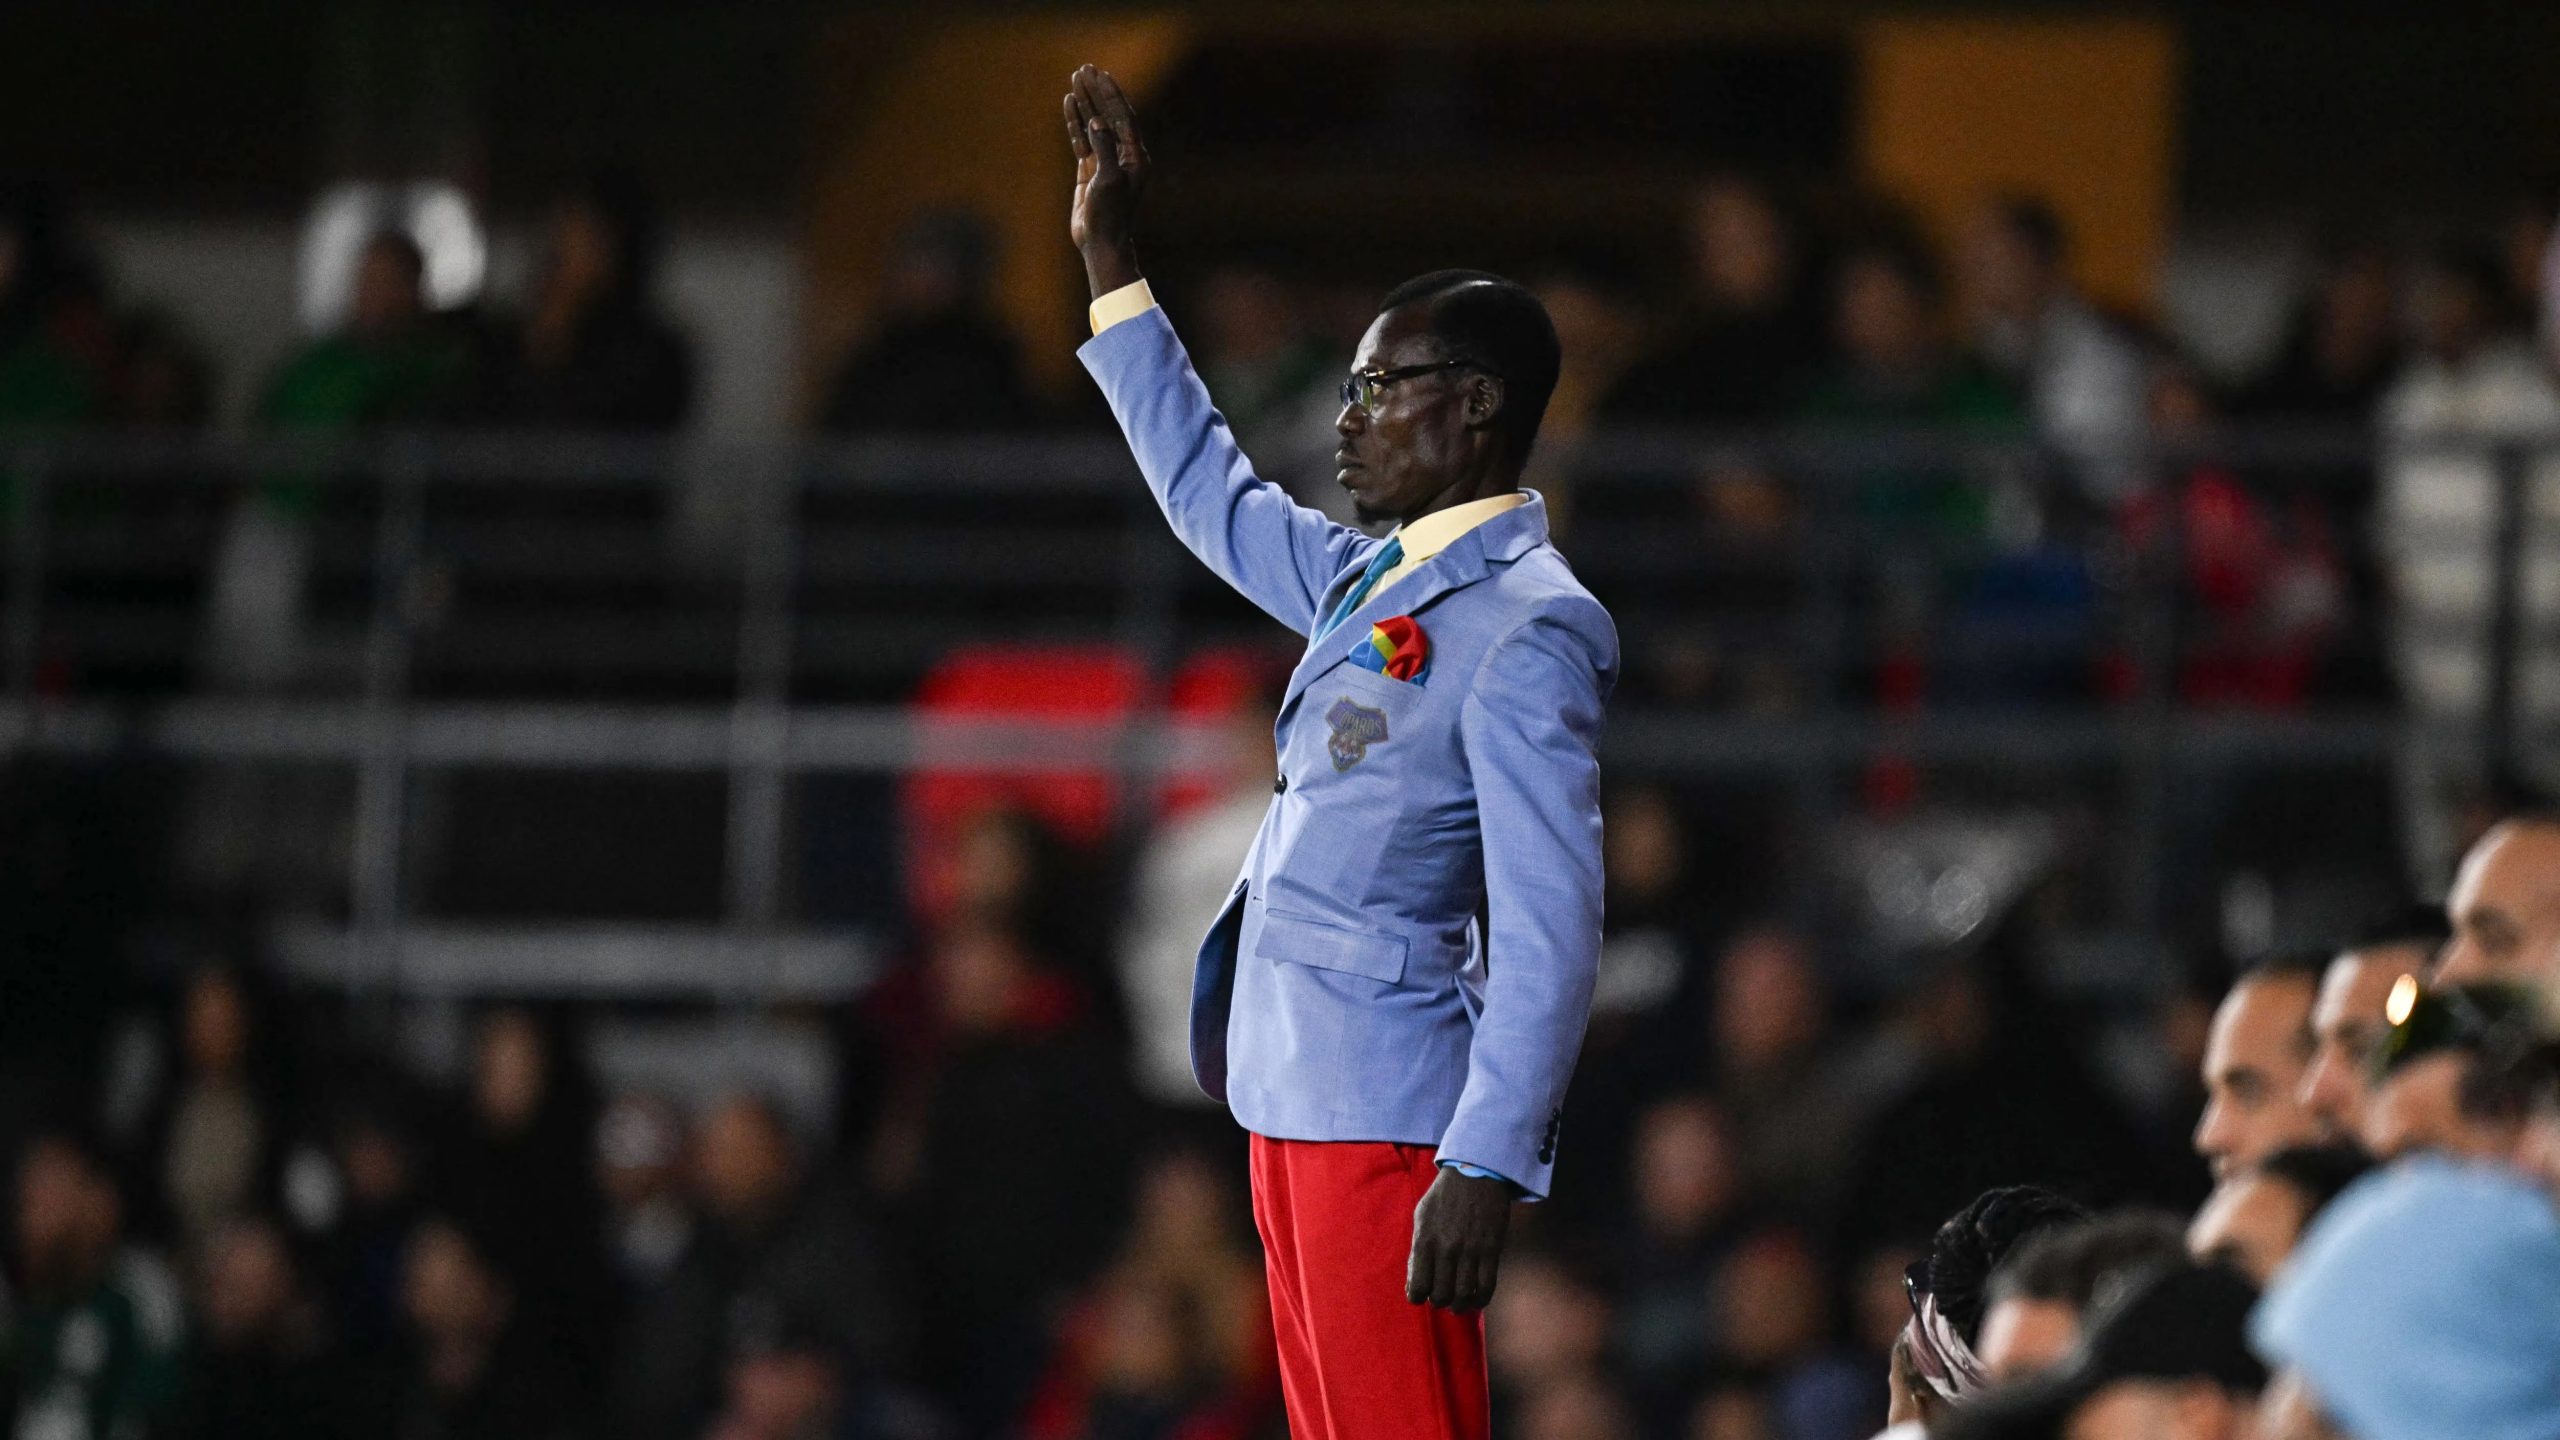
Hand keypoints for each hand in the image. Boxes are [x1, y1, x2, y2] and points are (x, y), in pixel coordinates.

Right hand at [1063, 63, 1147, 296]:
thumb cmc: (1110, 216)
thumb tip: (1096, 122)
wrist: (1101, 244)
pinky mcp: (1090, 171)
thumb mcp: (1108, 181)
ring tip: (1074, 80)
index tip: (1098, 74)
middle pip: (1109, 115)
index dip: (1110, 94)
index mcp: (1135, 156)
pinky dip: (1075, 123)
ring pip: (1094, 125)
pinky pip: (1082, 140)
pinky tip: (1068, 105)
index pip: (1122, 116)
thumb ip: (1104, 149)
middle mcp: (1124, 156)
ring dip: (1085, 103)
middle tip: (1084, 69)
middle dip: (1097, 92)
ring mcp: (1106, 162)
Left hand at [1406, 1168, 1511, 1311]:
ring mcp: (1470, 1251)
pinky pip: (1487, 1287)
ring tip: (1458, 1302)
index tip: (1422, 1294)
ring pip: (1463, 1296)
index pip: (1417, 1287)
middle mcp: (1446, 1249)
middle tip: (1441, 1295)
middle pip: (1441, 1296)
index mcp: (1425, 1240)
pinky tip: (1476, 1299)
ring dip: (1459, 1305)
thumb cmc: (1445, 1195)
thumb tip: (1415, 1280)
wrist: (1476, 1172)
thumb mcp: (1422, 1216)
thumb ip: (1417, 1248)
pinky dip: (1480, 1300)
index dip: (1418, 1296)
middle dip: (1439, 1301)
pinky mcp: (1492, 1250)